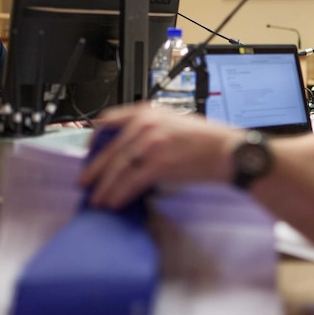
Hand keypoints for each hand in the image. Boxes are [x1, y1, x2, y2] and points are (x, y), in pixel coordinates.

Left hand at [79, 103, 239, 208]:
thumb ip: (149, 132)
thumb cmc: (207, 140)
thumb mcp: (173, 123)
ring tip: (98, 199)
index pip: (109, 120)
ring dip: (105, 186)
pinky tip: (114, 202)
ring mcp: (151, 143)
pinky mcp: (159, 163)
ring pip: (118, 168)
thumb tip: (130, 154)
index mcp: (148, 111)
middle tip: (85, 182)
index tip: (89, 150)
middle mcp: (146, 123)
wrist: (228, 151)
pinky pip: (132, 181)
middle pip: (111, 149)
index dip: (95, 138)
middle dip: (95, 169)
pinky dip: (120, 194)